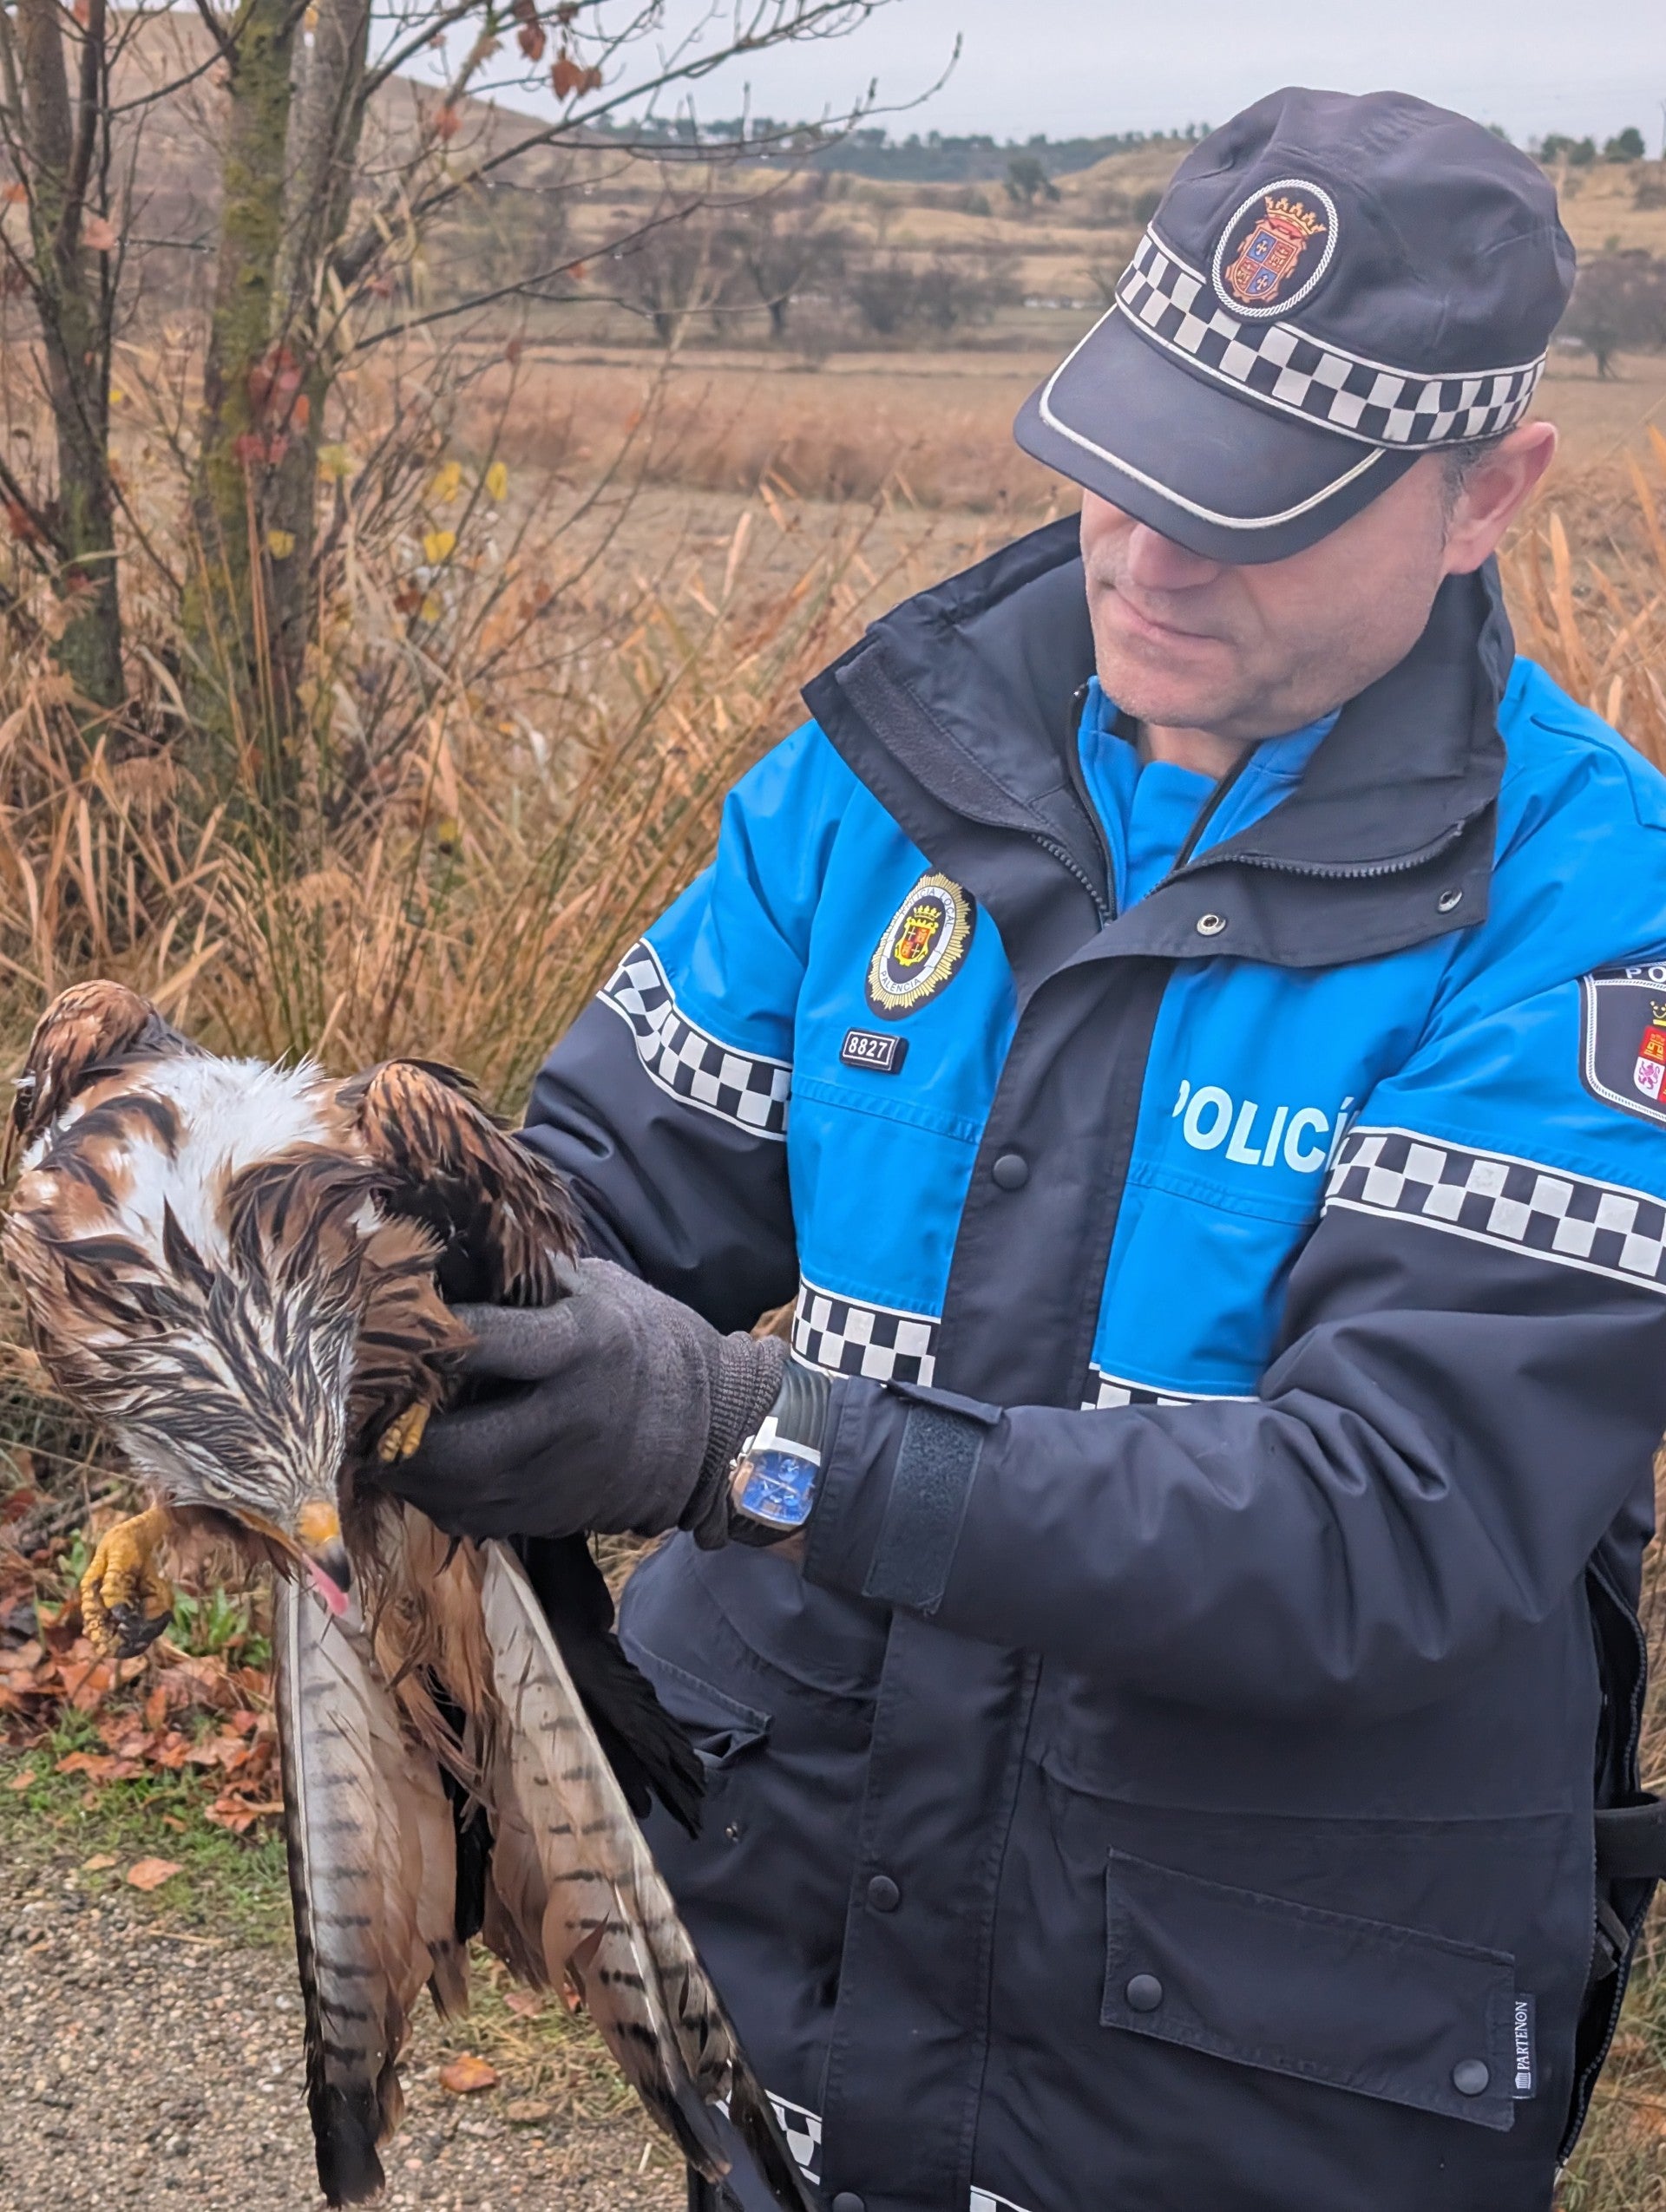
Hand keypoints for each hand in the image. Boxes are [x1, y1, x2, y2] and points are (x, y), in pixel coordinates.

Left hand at [380, 1259, 785, 1543]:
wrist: (716, 1428)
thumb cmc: (650, 1340)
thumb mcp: (600, 1290)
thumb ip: (529, 1283)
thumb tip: (450, 1257)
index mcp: (581, 1346)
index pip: (483, 1340)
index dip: (422, 1332)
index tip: (377, 1318)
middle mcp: (569, 1419)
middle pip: (453, 1445)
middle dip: (392, 1432)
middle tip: (354, 1405)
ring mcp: (561, 1479)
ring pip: (453, 1495)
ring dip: (402, 1472)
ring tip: (373, 1438)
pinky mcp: (554, 1518)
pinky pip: (472, 1520)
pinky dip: (434, 1497)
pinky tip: (419, 1469)